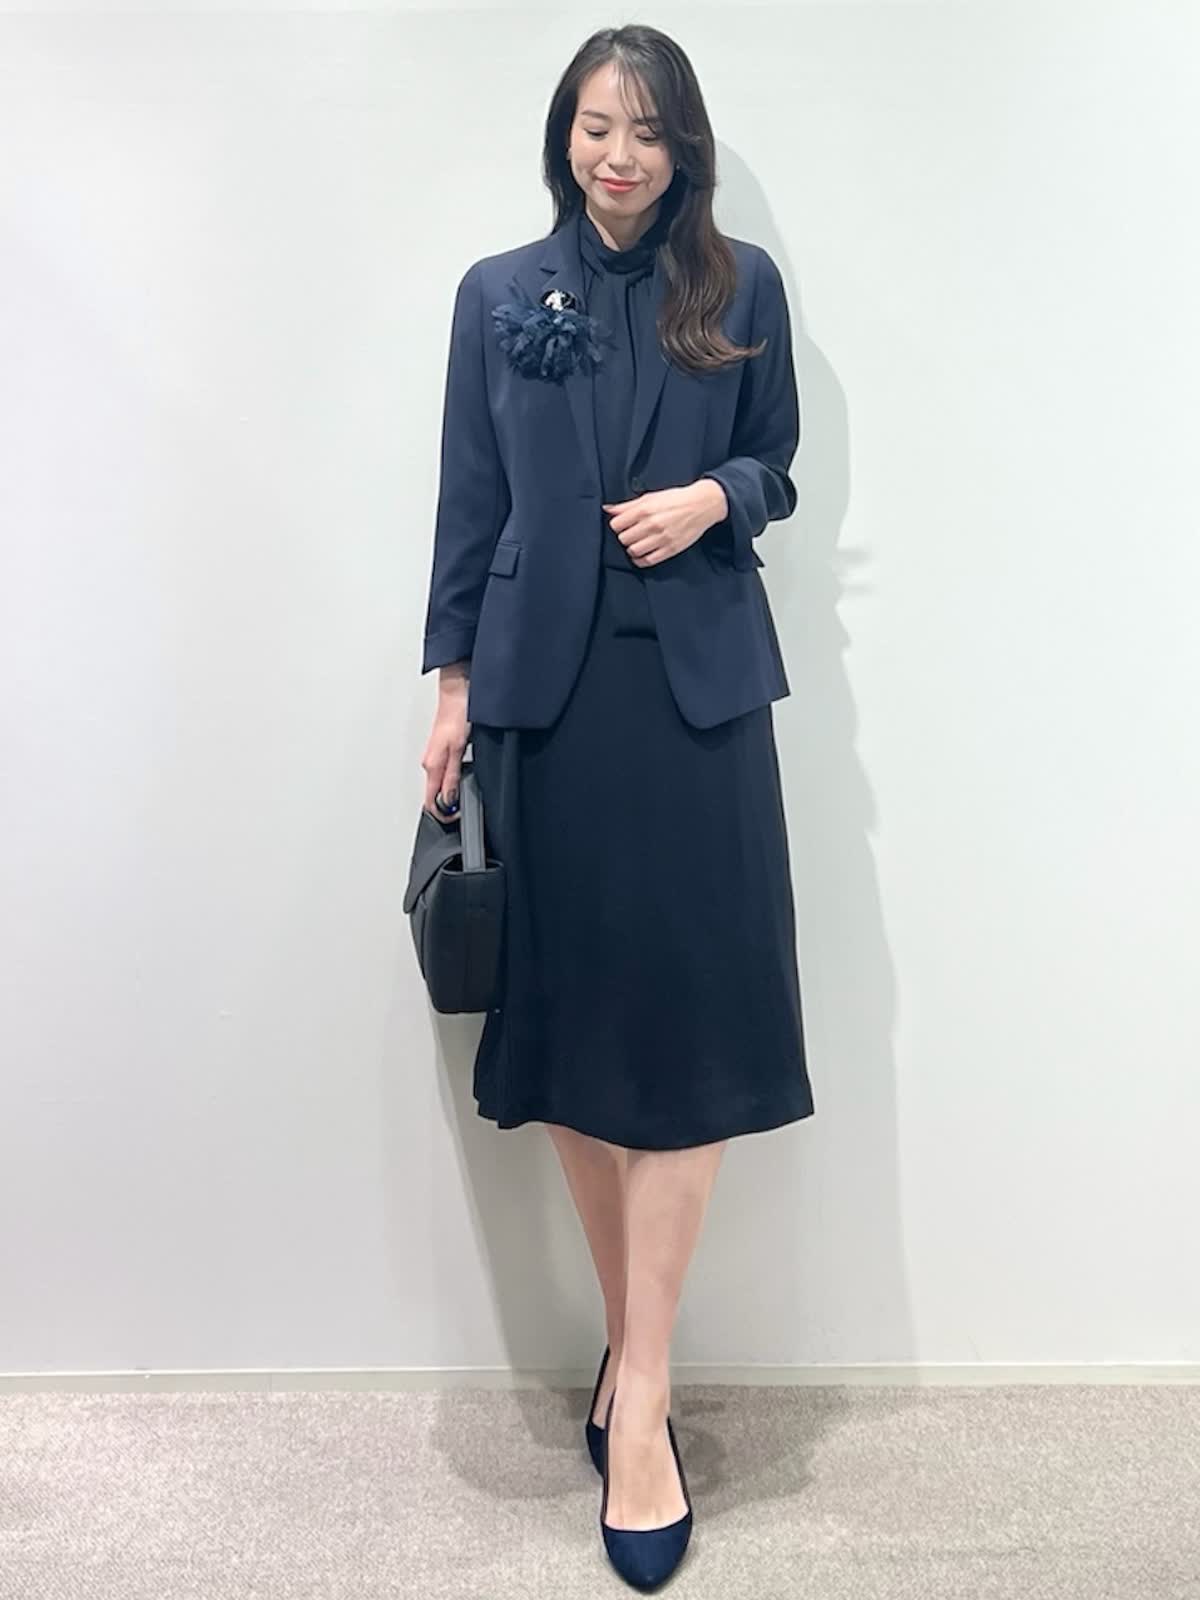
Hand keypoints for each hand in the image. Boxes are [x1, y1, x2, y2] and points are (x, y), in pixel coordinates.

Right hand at [422, 667, 470, 819]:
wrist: (458, 692)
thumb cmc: (457, 714)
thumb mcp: (458, 749)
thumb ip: (452, 776)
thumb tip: (448, 800)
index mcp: (431, 765)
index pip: (429, 801)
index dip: (442, 814)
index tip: (456, 818)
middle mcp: (430, 762)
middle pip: (434, 795)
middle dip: (448, 806)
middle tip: (465, 809)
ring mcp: (437, 756)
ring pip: (440, 784)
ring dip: (452, 793)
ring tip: (466, 793)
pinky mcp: (444, 750)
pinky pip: (446, 772)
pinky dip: (455, 779)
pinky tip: (466, 774)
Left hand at [603, 478, 728, 567]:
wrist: (702, 505)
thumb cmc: (676, 499)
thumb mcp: (650, 497)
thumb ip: (627, 505)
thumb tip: (607, 509)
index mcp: (645, 509)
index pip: (616, 525)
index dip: (617, 526)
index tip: (623, 525)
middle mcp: (652, 524)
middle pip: (623, 539)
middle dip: (625, 536)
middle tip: (632, 534)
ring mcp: (661, 538)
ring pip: (633, 551)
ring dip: (632, 548)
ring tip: (637, 543)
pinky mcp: (670, 549)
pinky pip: (647, 561)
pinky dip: (640, 560)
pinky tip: (641, 554)